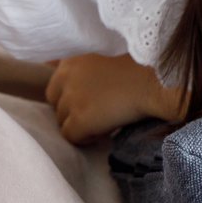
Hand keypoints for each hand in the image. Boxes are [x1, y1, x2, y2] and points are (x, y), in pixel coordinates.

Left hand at [45, 53, 184, 143]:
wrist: (148, 83)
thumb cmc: (130, 73)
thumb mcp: (96, 63)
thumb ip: (76, 73)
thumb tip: (53, 74)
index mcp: (68, 64)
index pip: (53, 90)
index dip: (68, 101)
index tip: (86, 104)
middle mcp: (64, 80)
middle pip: (55, 108)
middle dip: (71, 114)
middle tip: (94, 115)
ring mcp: (71, 100)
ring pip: (62, 124)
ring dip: (79, 127)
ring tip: (101, 123)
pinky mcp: (79, 120)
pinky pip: (71, 138)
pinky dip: (86, 139)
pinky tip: (102, 133)